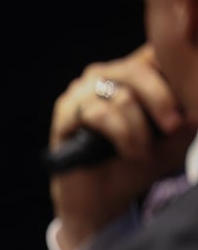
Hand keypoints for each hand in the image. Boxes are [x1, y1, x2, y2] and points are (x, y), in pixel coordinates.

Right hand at [49, 44, 195, 249]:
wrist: (102, 197)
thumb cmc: (137, 164)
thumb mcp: (175, 142)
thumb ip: (189, 119)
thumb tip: (197, 107)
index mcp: (131, 74)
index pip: (154, 52)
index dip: (173, 65)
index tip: (190, 95)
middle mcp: (105, 75)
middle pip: (138, 69)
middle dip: (162, 100)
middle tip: (172, 126)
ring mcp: (81, 91)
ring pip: (121, 96)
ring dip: (139, 130)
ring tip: (143, 152)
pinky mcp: (65, 112)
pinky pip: (98, 114)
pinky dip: (120, 135)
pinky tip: (127, 152)